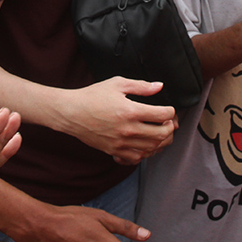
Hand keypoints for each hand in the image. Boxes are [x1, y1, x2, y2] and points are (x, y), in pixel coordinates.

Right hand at [60, 78, 177, 164]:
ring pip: (151, 148)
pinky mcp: (114, 151)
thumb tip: (159, 86)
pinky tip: (144, 144)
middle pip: (161, 134)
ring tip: (159, 132)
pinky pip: (136, 158)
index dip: (170, 111)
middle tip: (168, 122)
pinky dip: (145, 152)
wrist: (71, 113)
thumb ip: (141, 86)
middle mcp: (128, 130)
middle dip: (170, 128)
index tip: (168, 109)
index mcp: (130, 111)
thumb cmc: (92, 96)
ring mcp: (121, 143)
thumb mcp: (117, 84)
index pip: (163, 115)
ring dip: (160, 141)